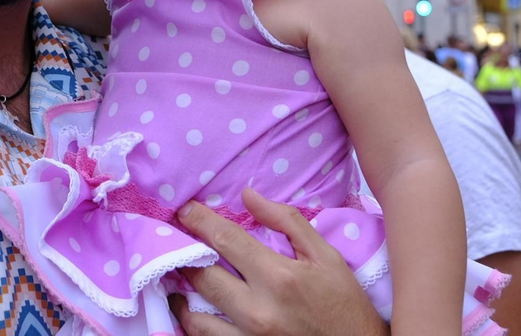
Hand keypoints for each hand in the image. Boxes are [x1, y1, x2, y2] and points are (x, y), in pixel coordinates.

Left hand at [170, 188, 388, 335]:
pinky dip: (194, 323)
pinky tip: (193, 309)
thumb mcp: (326, 256)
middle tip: (176, 241)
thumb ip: (286, 222)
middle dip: (184, 254)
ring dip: (182, 294)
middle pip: (203, 276)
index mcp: (278, 277)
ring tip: (178, 278)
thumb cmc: (344, 303)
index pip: (225, 240)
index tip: (185, 211)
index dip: (199, 221)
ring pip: (195, 316)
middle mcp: (258, 309)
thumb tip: (248, 196)